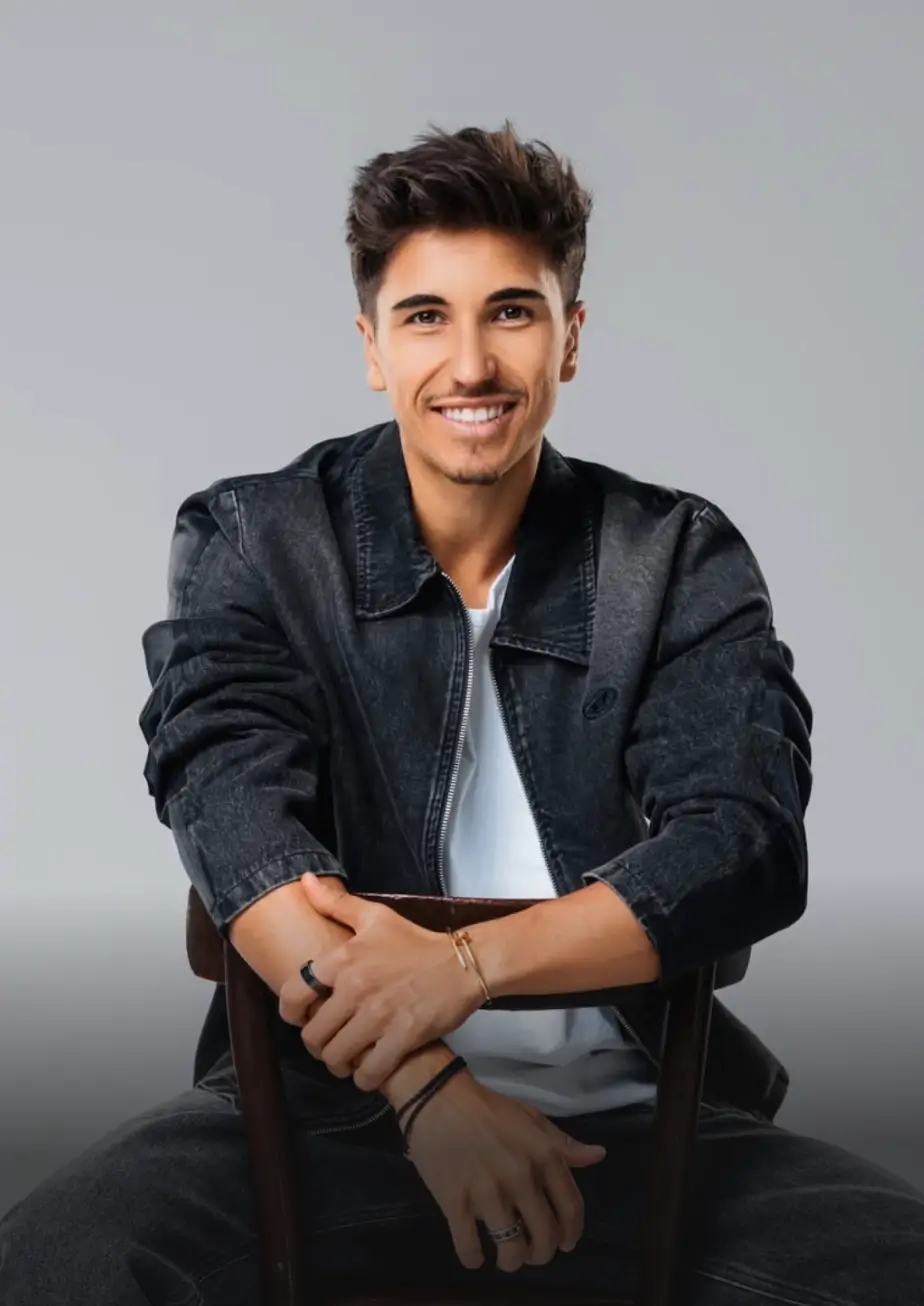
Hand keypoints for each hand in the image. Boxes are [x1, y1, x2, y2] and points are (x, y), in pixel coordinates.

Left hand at [277, 873, 484, 1089]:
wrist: (461, 963)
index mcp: (344, 959)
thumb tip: (305, 881)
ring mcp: (378, 1015)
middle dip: (319, 1044)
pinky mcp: (401, 1037)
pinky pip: (368, 1073)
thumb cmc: (416, 942)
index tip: (302, 1017)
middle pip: (314, 1035)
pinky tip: (370, 1069)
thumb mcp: (376, 917)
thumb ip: (336, 903)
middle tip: (330, 1042)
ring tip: (349, 1058)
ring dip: (339, 1063)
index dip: (291, 1013)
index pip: (294, 994)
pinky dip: (365, 1077)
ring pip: (336, 1057)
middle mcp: (356, 988)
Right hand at [401, 1069, 605, 1272]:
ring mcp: (488, 1193)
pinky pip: (470, 1249)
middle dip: (541, 1254)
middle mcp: (522, 1178)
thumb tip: (598, 1155)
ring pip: (511, 1250)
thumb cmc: (487, 1108)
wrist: (437, 1097)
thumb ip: (564, 1143)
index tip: (565, 1243)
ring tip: (506, 1256)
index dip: (571, 1233)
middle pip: (544, 1237)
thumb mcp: (530, 1118)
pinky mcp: (455, 1203)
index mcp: (545, 1156)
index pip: (571, 1209)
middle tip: (532, 1252)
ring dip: (511, 1261)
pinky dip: (474, 1260)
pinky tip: (475, 1255)